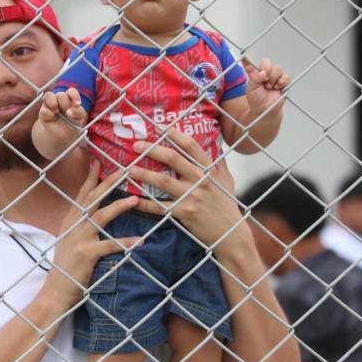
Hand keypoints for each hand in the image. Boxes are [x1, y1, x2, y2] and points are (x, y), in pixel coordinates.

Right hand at [38, 89, 87, 135]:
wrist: (61, 135)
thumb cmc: (72, 124)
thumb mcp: (79, 120)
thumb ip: (78, 113)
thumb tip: (69, 111)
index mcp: (70, 99)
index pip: (71, 92)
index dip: (74, 96)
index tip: (77, 104)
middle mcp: (59, 99)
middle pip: (61, 95)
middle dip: (65, 105)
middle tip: (67, 114)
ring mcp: (50, 104)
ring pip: (48, 95)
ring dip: (54, 104)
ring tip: (57, 112)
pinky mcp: (43, 111)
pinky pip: (44, 110)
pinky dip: (49, 115)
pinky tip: (52, 119)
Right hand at [43, 162, 141, 307]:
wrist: (55, 291)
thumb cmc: (66, 267)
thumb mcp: (68, 240)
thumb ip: (79, 225)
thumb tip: (92, 212)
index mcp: (70, 221)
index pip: (81, 194)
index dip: (91, 178)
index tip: (99, 162)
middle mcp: (73, 226)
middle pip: (92, 199)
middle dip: (107, 183)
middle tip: (122, 169)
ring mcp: (79, 239)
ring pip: (101, 217)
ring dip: (118, 206)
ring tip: (135, 199)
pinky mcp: (86, 254)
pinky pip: (110, 246)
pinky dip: (126, 242)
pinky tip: (141, 241)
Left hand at [128, 129, 247, 249]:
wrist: (231, 233)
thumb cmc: (227, 205)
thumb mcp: (227, 181)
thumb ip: (220, 163)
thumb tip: (218, 144)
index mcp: (210, 170)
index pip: (191, 146)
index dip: (174, 134)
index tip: (159, 128)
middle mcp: (200, 180)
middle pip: (173, 159)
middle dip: (152, 149)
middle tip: (136, 145)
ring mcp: (192, 196)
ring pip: (163, 181)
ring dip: (144, 174)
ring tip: (130, 169)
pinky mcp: (184, 213)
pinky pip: (160, 207)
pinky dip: (145, 204)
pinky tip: (133, 200)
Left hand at [243, 58, 289, 119]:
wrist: (264, 110)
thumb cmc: (256, 100)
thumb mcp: (251, 88)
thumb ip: (253, 76)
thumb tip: (251, 66)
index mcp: (257, 73)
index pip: (256, 63)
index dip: (255, 62)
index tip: (250, 62)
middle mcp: (266, 74)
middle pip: (268, 63)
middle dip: (266, 70)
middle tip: (264, 80)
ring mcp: (275, 78)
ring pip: (278, 69)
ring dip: (273, 78)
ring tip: (269, 86)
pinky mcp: (283, 83)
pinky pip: (286, 77)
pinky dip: (282, 81)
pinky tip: (277, 87)